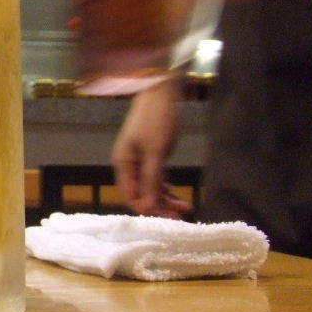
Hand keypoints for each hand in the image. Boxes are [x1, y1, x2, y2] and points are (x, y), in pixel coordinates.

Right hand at [111, 79, 191, 218]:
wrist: (161, 91)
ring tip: (186, 209)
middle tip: (181, 218)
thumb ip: (151, 179)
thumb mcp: (156, 151)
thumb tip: (147, 206)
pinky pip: (158, 178)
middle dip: (160, 207)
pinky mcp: (153, 155)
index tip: (166, 219)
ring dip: (167, 199)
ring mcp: (141, 160)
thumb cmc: (156, 119)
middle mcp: (130, 164)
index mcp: (124, 163)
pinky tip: (182, 197)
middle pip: (142, 194)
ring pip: (152, 187)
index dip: (146, 210)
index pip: (131, 196)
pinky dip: (168, 188)